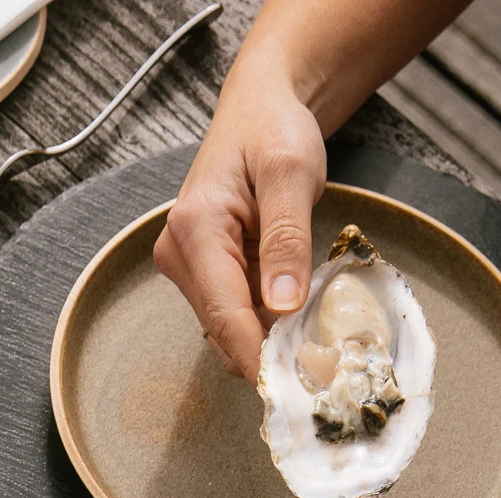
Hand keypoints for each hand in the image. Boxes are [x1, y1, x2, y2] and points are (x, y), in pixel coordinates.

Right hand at [153, 54, 325, 381]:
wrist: (260, 107)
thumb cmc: (274, 128)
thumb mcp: (292, 173)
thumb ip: (287, 239)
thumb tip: (282, 307)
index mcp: (195, 230)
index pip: (225, 314)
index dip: (257, 356)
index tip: (291, 386)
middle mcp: (179, 255)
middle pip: (223, 328)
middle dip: (266, 352)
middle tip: (321, 365)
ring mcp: (187, 267)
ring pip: (227, 328)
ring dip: (267, 339)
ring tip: (314, 340)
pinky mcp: (203, 273)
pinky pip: (233, 313)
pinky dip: (264, 324)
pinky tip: (295, 318)